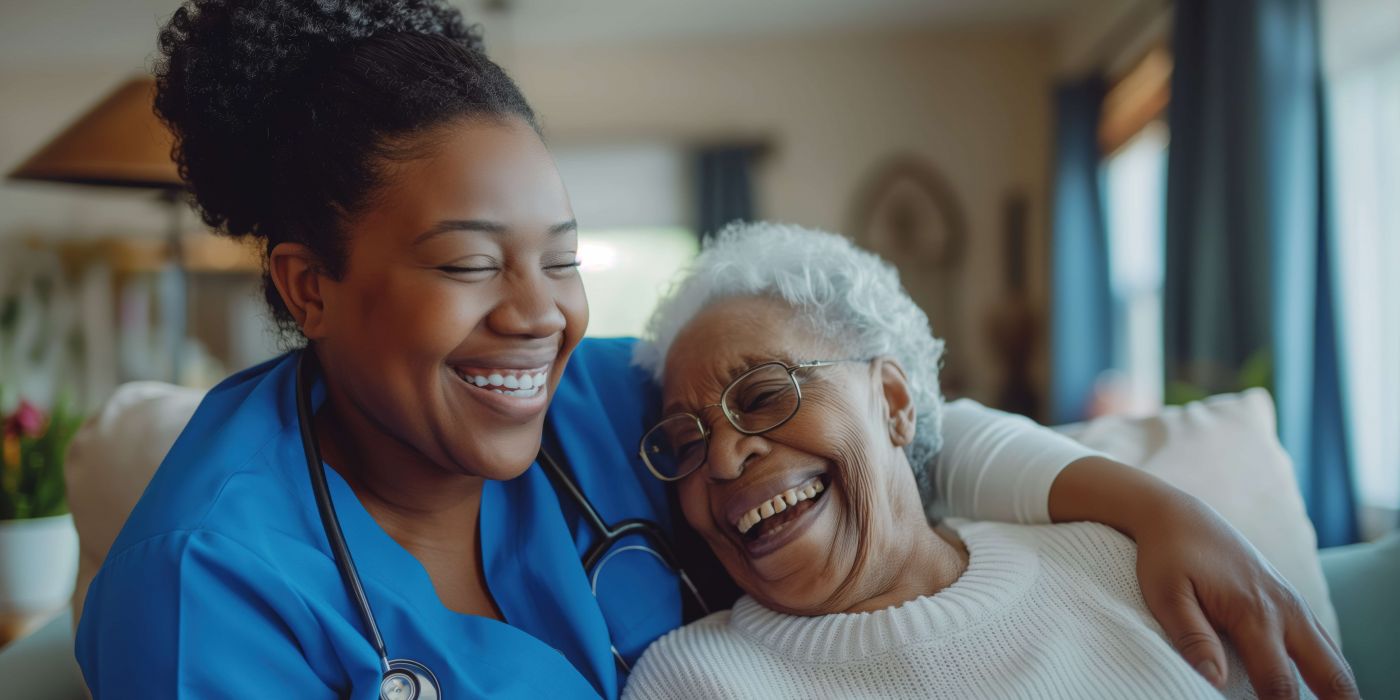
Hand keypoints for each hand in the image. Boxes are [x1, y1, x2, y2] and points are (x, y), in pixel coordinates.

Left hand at [1132, 495, 1356, 698]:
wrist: (1179, 516)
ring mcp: (1293, 603)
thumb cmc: (1167, 556)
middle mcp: (1285, 610)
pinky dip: (1326, 668)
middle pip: (1328, 673)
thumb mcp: (1166, 595)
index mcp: (1254, 613)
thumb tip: (1215, 682)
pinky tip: (1322, 689)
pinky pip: (1322, 641)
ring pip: (1333, 657)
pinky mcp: (1290, 600)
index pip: (1279, 683)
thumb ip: (1193, 639)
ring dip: (1337, 689)